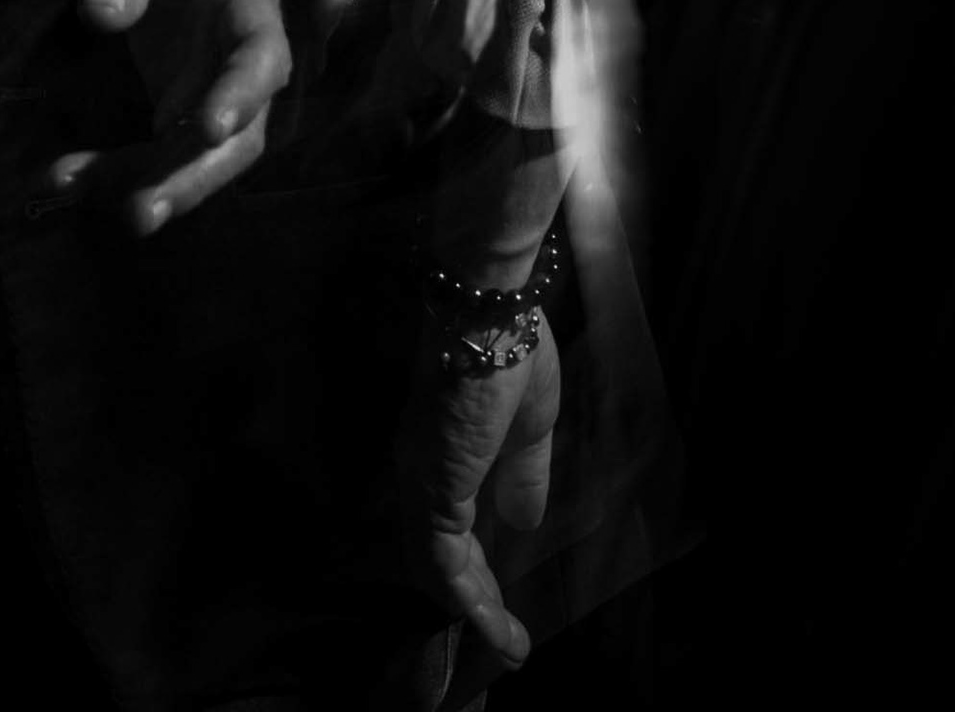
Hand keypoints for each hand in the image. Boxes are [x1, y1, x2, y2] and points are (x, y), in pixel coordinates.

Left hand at [47, 0, 294, 233]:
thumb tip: (102, 17)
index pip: (259, 44)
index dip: (242, 90)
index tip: (207, 129)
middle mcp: (237, 43)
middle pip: (242, 125)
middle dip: (195, 174)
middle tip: (141, 210)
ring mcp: (211, 76)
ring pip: (202, 152)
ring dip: (153, 184)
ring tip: (81, 194)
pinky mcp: (179, 96)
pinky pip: (159, 147)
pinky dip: (119, 169)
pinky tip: (66, 177)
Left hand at [378, 311, 560, 694]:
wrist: (491, 310)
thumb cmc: (512, 350)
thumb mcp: (531, 426)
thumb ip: (523, 476)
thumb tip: (523, 523)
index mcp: (443, 455)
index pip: (452, 530)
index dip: (479, 573)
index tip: (506, 609)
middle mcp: (422, 473)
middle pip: (443, 558)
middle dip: (479, 605)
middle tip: (510, 645)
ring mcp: (423, 480)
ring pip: (440, 568)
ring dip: (476, 611)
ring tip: (509, 645)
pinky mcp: (434, 486)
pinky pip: (444, 560)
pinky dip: (469, 598)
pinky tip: (493, 622)